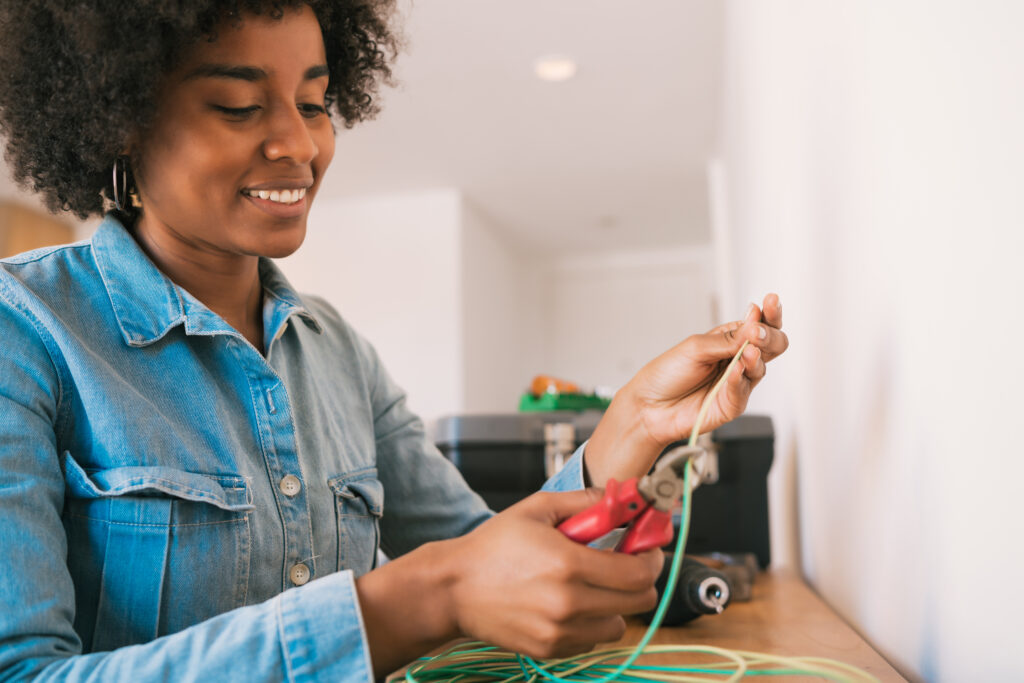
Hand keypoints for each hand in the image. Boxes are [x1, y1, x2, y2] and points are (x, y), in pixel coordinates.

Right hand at [446, 489, 662, 658]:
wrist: (454, 588)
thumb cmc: (493, 547)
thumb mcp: (536, 509)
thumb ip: (584, 501)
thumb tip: (621, 498)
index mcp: (568, 563)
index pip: (639, 572)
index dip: (651, 558)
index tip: (647, 548)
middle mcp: (568, 602)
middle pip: (640, 601)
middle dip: (640, 579)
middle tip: (626, 564)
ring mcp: (560, 631)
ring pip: (620, 624)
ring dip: (617, 604)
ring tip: (594, 585)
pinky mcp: (551, 649)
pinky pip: (593, 639)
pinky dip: (592, 622)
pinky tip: (572, 602)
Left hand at [586, 293, 787, 485]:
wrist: (648, 405)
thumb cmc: (667, 373)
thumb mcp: (695, 347)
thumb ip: (727, 340)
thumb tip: (755, 325)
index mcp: (729, 340)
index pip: (758, 324)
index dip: (769, 313)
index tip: (771, 301)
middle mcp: (737, 360)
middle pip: (771, 346)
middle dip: (770, 335)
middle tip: (758, 331)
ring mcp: (737, 382)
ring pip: (761, 367)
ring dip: (756, 357)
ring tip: (748, 350)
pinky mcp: (732, 404)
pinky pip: (743, 390)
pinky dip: (740, 379)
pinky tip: (736, 369)